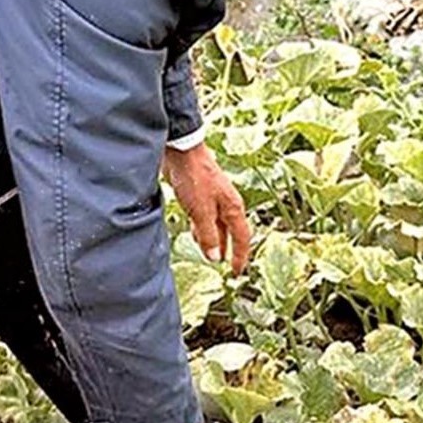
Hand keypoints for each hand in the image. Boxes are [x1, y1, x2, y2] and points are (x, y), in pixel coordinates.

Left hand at [162, 142, 250, 273]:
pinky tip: (195, 233)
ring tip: (208, 254)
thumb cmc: (194, 176)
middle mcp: (226, 204)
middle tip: (224, 266)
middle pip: (230, 232)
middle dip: (227, 249)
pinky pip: (205, 217)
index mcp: (233, 207)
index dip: (241, 256)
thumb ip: (208, 235)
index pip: (242, 237)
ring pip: (217, 225)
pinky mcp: (200, 194)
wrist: (180, 151)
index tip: (237, 272)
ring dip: (212, 240)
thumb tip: (215, 257)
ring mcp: (213, 199)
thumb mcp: (201, 211)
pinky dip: (202, 228)